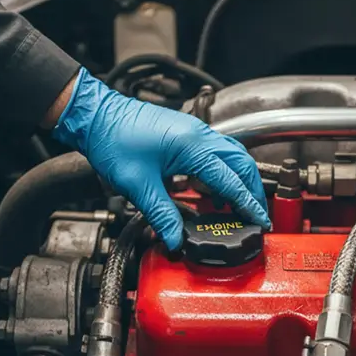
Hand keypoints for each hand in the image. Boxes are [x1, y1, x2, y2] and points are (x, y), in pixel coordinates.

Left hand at [51, 67, 269, 249]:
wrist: (95, 115)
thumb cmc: (112, 140)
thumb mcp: (137, 185)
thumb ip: (161, 215)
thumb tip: (174, 239)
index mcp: (192, 146)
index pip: (230, 179)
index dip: (247, 203)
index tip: (260, 219)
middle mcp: (198, 134)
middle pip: (241, 162)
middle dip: (252, 188)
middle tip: (256, 212)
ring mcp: (193, 131)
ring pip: (232, 154)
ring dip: (240, 178)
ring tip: (239, 203)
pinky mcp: (185, 133)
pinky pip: (216, 151)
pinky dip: (224, 170)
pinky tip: (214, 188)